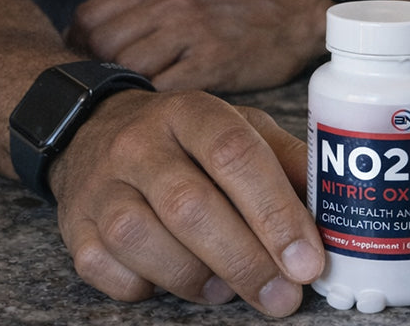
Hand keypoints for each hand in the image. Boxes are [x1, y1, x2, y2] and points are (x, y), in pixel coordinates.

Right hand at [48, 87, 323, 316]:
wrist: (93, 132)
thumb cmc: (184, 140)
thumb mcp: (237, 128)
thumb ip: (284, 162)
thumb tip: (335, 210)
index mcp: (191, 112)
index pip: (235, 153)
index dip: (275, 211)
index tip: (307, 259)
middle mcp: (140, 142)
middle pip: (190, 205)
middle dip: (245, 261)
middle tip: (283, 297)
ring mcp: (101, 184)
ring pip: (143, 239)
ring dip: (196, 278)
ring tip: (228, 288)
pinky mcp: (74, 227)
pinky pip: (108, 271)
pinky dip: (147, 287)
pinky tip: (173, 279)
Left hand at [65, 0, 327, 91]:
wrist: (294, 14)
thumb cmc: (237, 9)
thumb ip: (145, 10)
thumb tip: (95, 43)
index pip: (90, 14)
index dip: (76, 46)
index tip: (81, 68)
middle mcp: (171, 1)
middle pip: (101, 42)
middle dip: (93, 74)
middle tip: (100, 96)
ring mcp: (191, 30)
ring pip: (127, 66)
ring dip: (121, 91)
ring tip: (125, 108)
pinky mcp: (212, 62)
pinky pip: (163, 89)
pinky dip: (152, 104)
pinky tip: (157, 113)